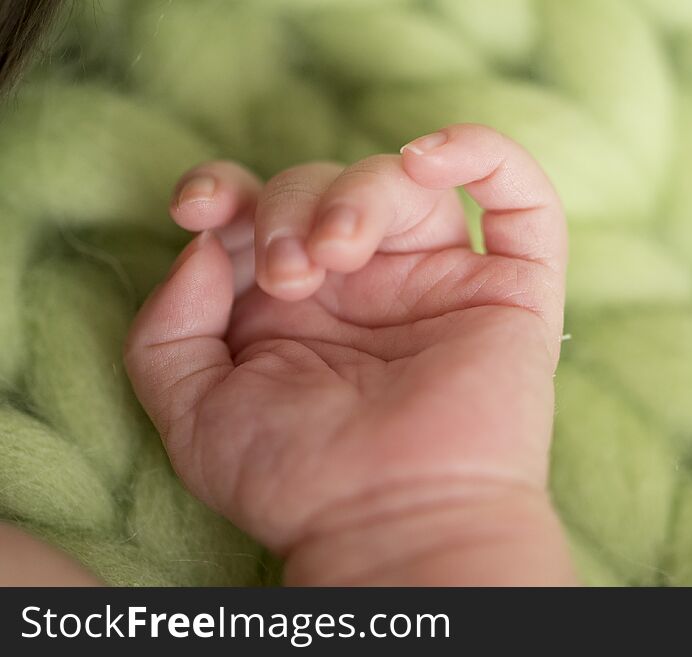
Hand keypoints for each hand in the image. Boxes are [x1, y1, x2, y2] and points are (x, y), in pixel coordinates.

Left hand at [125, 124, 573, 584]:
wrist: (390, 525)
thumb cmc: (296, 481)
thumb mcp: (193, 410)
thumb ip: (168, 327)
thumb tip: (204, 246)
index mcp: (297, 305)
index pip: (262, 210)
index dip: (225, 188)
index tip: (200, 208)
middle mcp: (367, 285)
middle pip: (327, 185)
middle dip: (293, 210)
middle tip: (290, 278)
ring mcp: (441, 282)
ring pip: (405, 182)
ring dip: (360, 194)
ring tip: (338, 251)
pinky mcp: (511, 292)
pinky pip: (521, 202)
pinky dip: (483, 154)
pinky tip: (427, 158)